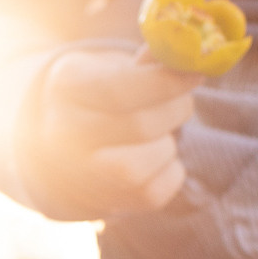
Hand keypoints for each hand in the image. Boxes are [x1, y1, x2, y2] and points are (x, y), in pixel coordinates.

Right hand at [19, 47, 202, 220]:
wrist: (64, 143)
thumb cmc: (101, 95)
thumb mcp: (113, 66)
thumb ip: (150, 62)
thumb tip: (188, 55)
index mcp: (66, 88)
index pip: (120, 89)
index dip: (166, 83)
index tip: (195, 74)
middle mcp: (62, 136)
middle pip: (139, 127)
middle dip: (175, 111)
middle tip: (181, 104)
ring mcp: (78, 175)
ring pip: (139, 168)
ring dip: (166, 147)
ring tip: (161, 135)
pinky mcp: (102, 202)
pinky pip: (152, 195)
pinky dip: (170, 174)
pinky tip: (159, 160)